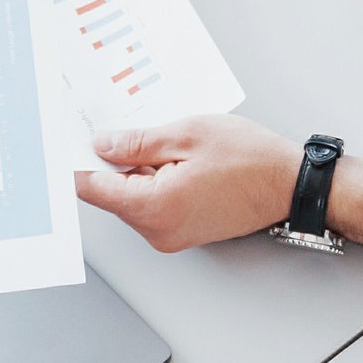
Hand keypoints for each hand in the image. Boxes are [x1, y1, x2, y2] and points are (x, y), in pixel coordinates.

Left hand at [74, 115, 301, 252]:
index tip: (70, 139)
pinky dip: (154, 180)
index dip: (78, 160)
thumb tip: (102, 145)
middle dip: (111, 161)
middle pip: (111, 194)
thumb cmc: (250, 159)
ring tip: (166, 142)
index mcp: (155, 207)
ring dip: (137, 169)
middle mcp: (158, 231)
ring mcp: (171, 235)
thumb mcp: (186, 134)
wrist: (291, 184)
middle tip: (121, 127)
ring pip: (132, 198)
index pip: (93, 188)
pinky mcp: (182, 232)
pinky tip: (175, 158)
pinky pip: (152, 204)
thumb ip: (136, 143)